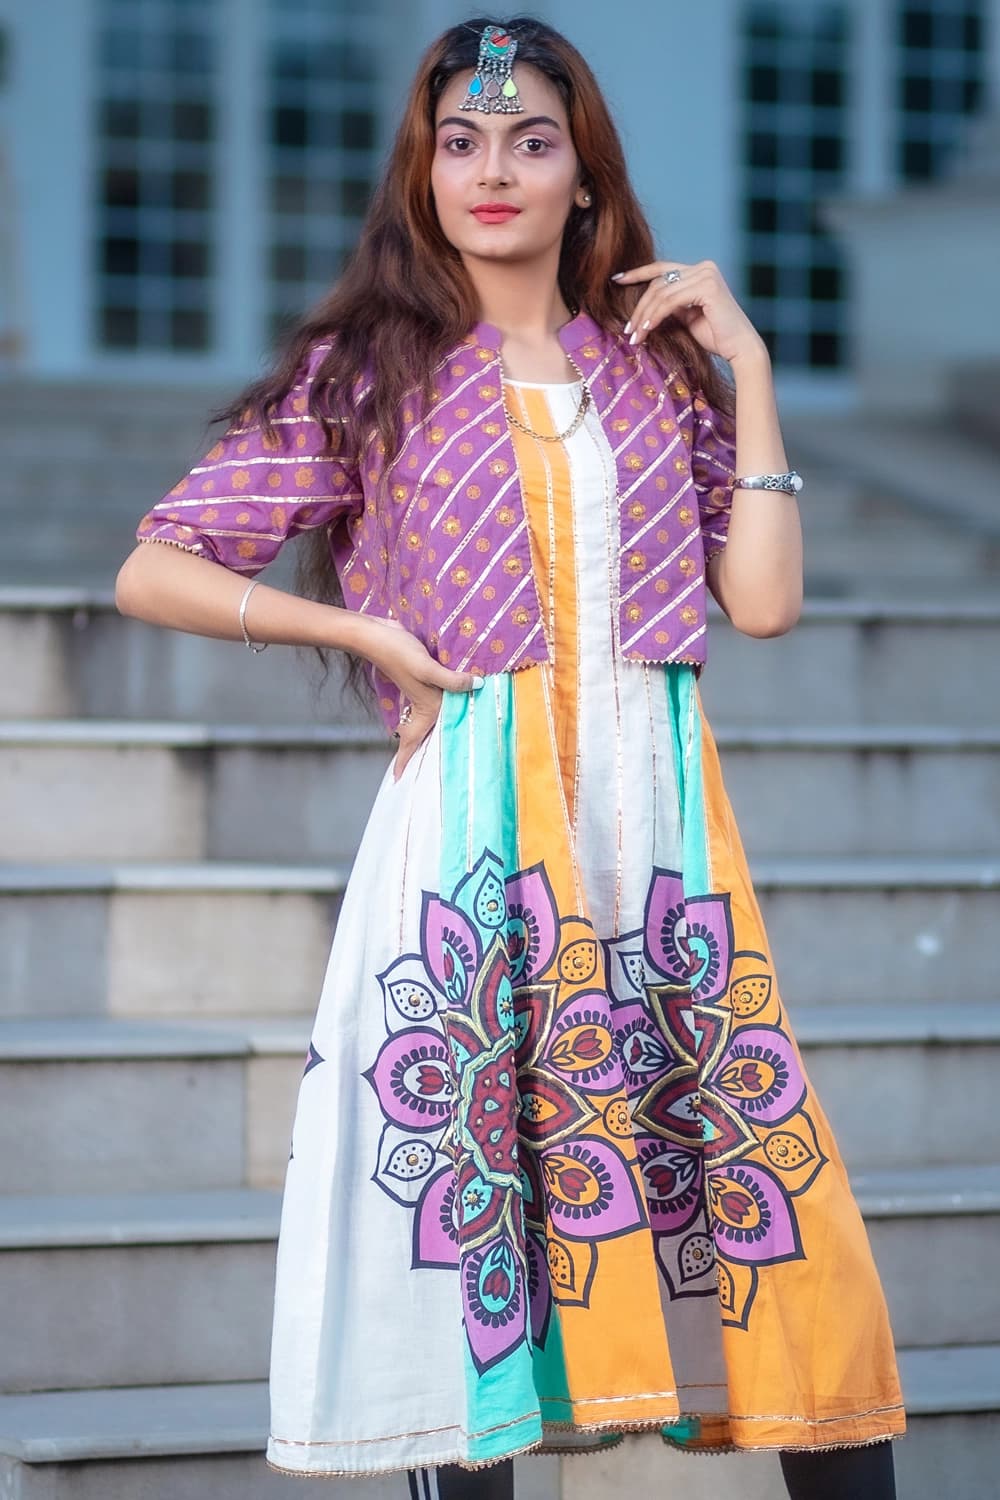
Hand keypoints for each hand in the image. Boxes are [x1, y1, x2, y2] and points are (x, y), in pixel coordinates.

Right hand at [359, 616, 482, 780]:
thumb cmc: (398, 653)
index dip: (404, 762)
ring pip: (430, 717)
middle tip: (431, 772)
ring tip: (447, 743)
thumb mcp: (426, 668)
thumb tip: (478, 685)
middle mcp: (423, 704)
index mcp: (424, 708)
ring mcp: (422, 691)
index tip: (397, 782)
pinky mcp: (423, 677)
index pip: (410, 742)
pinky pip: (436, 696)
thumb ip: (452, 680)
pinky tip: (454, 702)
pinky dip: (444, 702)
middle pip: (422, 735)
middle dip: (423, 753)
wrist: (376, 635)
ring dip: (434, 730)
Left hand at [612, 259, 765, 365]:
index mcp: (699, 271)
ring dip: (644, 315)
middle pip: (658, 282)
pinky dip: (656, 315)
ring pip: (661, 292)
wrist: (739, 349)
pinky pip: (670, 301)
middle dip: (639, 307)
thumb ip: (671, 305)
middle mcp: (704, 267)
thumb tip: (645, 304)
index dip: (638, 273)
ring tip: (634, 336)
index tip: (617, 280)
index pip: (662, 268)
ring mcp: (706, 274)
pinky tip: (647, 329)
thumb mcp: (687, 316)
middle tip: (628, 329)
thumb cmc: (716, 336)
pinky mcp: (707, 287)